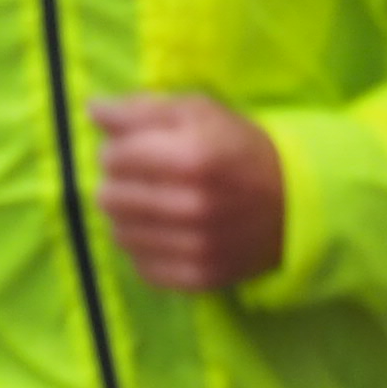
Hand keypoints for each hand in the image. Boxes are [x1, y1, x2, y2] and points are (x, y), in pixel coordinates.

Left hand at [90, 95, 287, 293]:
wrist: (293, 202)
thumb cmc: (239, 147)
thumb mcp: (199, 112)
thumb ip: (142, 109)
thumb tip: (93, 109)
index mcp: (192, 157)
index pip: (114, 157)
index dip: (115, 148)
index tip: (133, 149)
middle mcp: (192, 206)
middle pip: (109, 197)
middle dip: (117, 182)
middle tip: (141, 177)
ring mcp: (195, 247)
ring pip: (120, 234)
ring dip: (127, 216)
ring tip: (150, 203)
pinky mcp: (198, 277)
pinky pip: (141, 266)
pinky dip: (144, 248)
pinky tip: (163, 232)